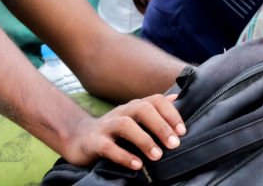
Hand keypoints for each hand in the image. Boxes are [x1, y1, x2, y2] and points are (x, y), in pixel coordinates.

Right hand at [63, 94, 185, 169]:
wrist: (80, 138)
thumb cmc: (115, 131)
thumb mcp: (135, 119)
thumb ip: (155, 110)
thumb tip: (177, 98)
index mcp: (134, 106)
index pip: (155, 101)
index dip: (170, 113)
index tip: (182, 131)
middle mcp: (122, 112)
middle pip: (142, 109)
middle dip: (160, 126)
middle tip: (174, 144)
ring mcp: (107, 126)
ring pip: (125, 125)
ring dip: (144, 140)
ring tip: (157, 156)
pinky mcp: (94, 142)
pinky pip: (108, 147)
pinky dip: (124, 156)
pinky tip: (137, 165)